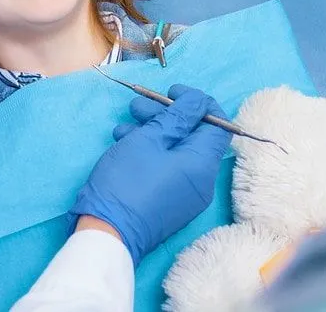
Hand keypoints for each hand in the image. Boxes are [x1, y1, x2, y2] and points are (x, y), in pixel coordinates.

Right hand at [69, 85, 231, 265]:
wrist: (108, 232)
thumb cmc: (128, 181)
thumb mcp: (149, 139)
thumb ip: (177, 116)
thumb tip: (199, 101)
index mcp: (203, 164)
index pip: (218, 123)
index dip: (198, 103)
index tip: (171, 93)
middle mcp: (201, 180)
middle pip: (192, 136)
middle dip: (165, 116)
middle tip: (138, 106)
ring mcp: (185, 194)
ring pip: (175, 151)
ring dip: (152, 132)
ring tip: (123, 126)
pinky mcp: (168, 202)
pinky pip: (167, 168)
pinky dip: (150, 152)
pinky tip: (124, 144)